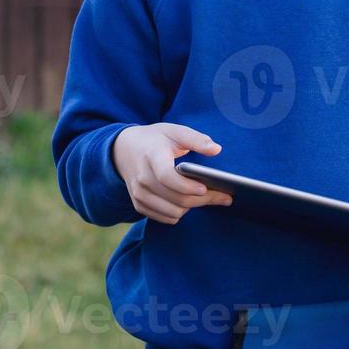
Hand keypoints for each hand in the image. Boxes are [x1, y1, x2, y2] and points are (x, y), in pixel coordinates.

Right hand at [111, 123, 233, 224]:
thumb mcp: (174, 131)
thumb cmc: (155, 139)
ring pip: (174, 212)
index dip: (187, 186)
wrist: (123, 150)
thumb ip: (195, 139)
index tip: (205, 187)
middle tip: (225, 196)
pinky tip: (189, 201)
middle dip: (204, 199)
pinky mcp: (139, 204)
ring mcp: (139, 193)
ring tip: (207, 196)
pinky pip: (166, 218)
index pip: (167, 177)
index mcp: (152, 156)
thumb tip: (216, 149)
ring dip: (194, 206)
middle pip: (176, 198)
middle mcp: (142, 178)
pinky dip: (181, 212)